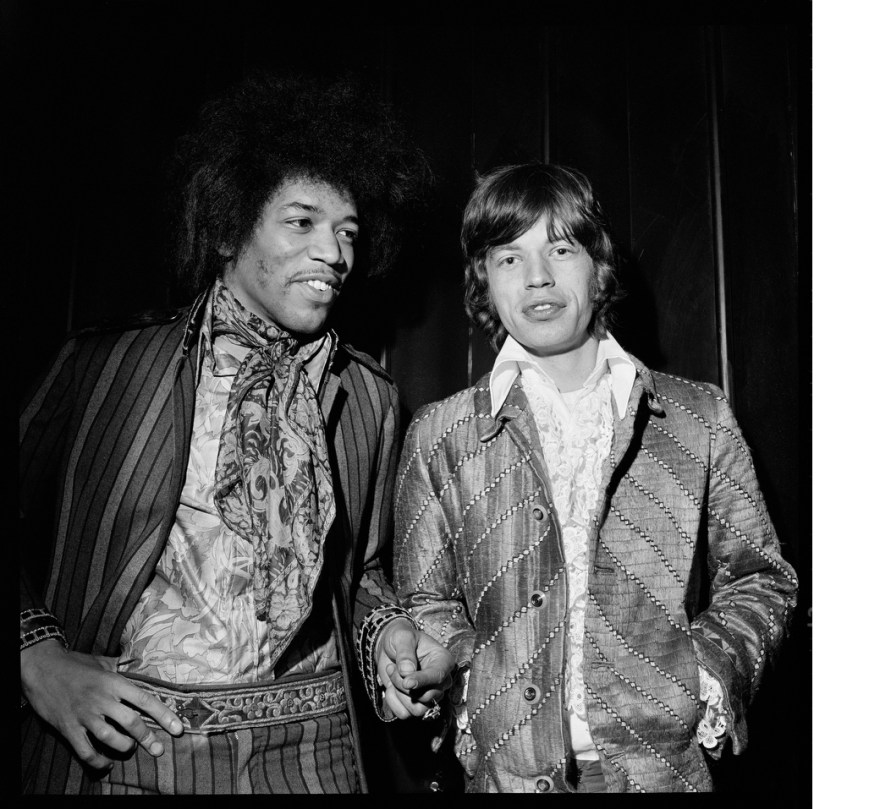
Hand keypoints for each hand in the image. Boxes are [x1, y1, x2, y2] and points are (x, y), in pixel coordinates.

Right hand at [21, 639, 183, 770]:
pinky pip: (86, 750)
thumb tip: (142, 665)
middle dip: (148, 738)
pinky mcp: (68, 728)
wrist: (42, 669)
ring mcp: (84, 715)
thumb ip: (122, 668)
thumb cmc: (75, 664)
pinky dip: (98, 761)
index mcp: (114, 682)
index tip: (177, 728)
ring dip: (124, 747)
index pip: (145, 700)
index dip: (163, 715)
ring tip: (130, 748)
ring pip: (111, 738)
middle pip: (131, 722)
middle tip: (158, 749)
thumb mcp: (102, 662)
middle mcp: (102, 699)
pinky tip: (107, 764)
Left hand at [375, 618, 454, 719]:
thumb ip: (405, 653)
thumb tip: (407, 672)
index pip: (438, 677)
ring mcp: (429, 695)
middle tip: (392, 668)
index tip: (406, 682)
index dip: (422, 681)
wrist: (389, 647)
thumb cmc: (401, 638)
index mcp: (443, 661)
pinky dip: (393, 702)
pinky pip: (405, 714)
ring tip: (392, 675)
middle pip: (427, 697)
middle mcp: (440, 681)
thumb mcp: (402, 637)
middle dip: (404, 686)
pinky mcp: (415, 704)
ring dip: (399, 695)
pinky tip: (390, 687)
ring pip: (417, 710)